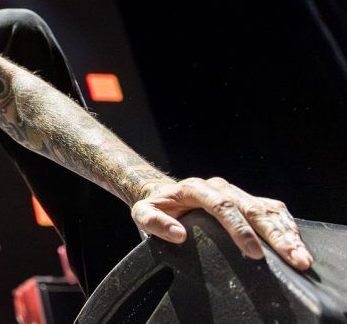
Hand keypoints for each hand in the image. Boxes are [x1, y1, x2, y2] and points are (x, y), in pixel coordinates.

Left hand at [131, 177, 312, 270]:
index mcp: (195, 188)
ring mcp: (236, 192)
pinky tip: (297, 243)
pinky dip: (286, 226)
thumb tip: (178, 234)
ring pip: (266, 209)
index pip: (223, 206)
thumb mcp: (143, 214)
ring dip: (286, 233)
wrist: (164, 194)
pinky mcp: (247, 200)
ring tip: (301, 257)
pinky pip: (271, 210)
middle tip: (292, 258)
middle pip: (251, 208)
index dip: (240, 230)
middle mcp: (219, 187)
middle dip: (274, 235)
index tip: (254, 253)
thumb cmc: (155, 207)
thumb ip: (154, 222)